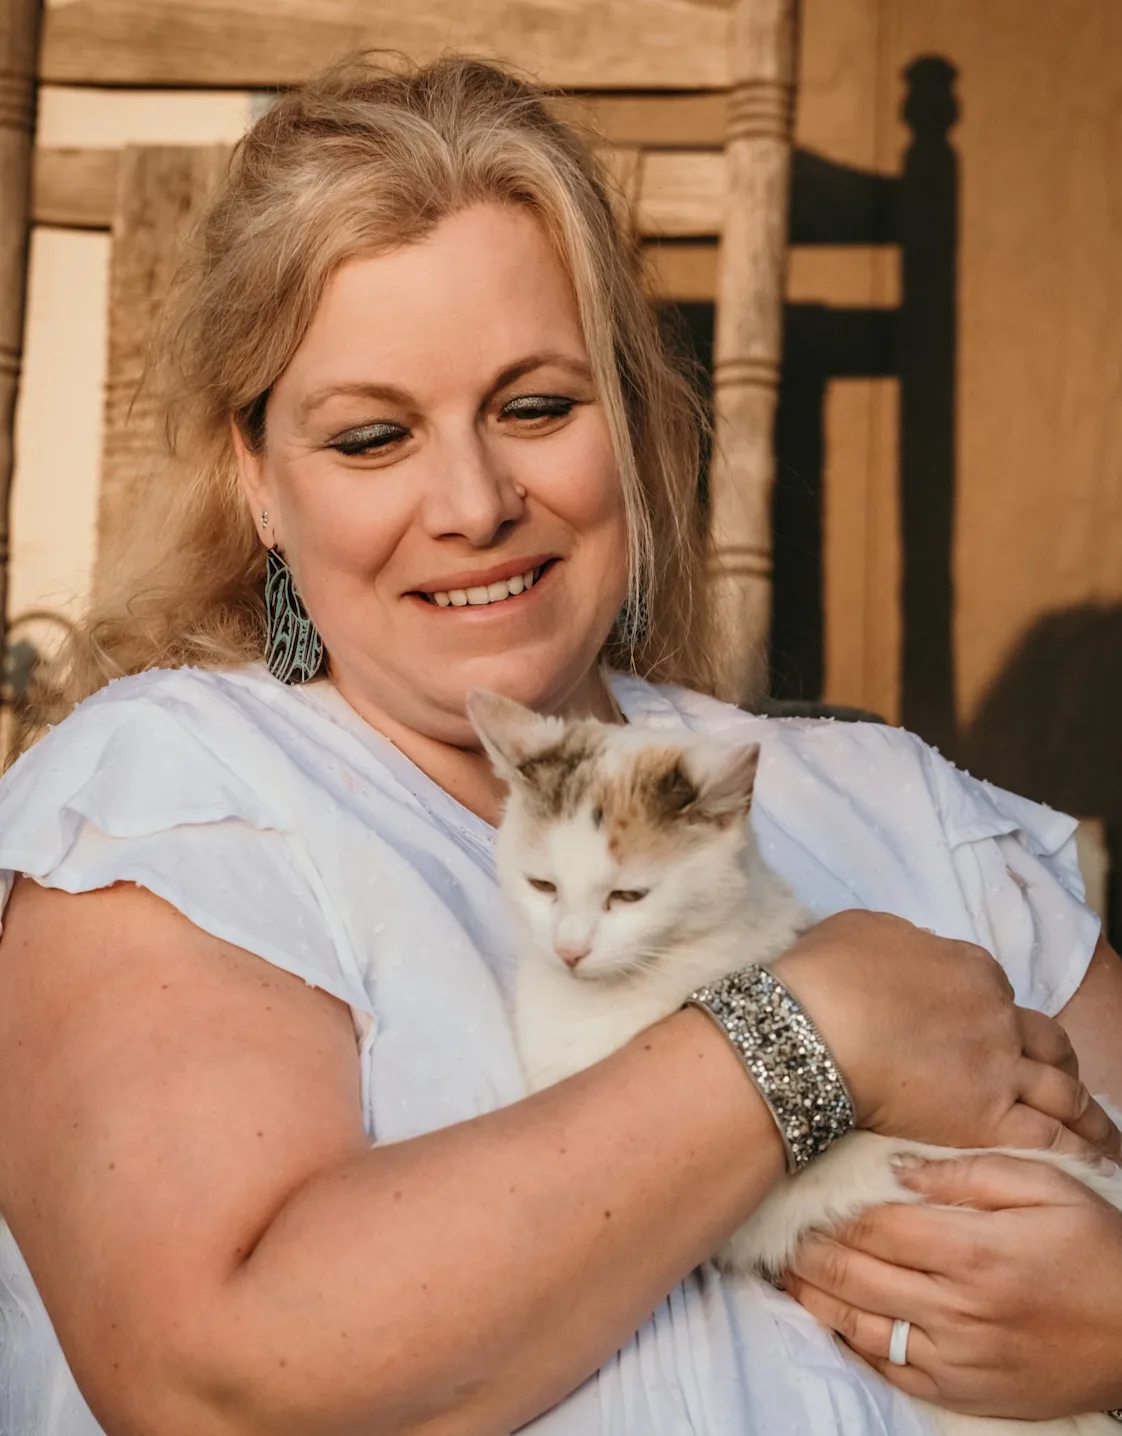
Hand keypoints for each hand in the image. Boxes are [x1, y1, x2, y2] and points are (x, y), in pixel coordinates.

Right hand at [772, 911, 1119, 1159]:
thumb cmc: (825, 976)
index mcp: (970, 968)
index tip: (987, 1032)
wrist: (812, 1027)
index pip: (997, 992)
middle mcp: (996, 1016)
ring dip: (1087, 1113)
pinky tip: (1092, 1165)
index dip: (995, 1013)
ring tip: (1103, 1135)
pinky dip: (1077, 1152)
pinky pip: (1049, 1140)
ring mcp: (999, 1068)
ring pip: (1063, 1091)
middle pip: (1045, 1040)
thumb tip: (904, 954)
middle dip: (1062, 1060)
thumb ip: (900, 942)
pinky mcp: (988, 1119)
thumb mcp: (863, 930)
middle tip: (1065, 1078)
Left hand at [782, 1153, 1121, 1419]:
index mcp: (973, 1250)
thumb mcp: (1047, 1186)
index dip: (830, 1208)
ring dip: (814, 1297)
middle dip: (808, 1250)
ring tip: (783, 1270)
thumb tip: (899, 1165)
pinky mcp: (963, 1392)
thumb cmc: (1097, 1248)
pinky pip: (890, 1369)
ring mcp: (957, 1357)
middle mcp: (956, 1308)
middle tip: (776, 1228)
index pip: (874, 1224)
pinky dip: (850, 1343)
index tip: (798, 1188)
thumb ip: (970, 1172)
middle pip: (854, 1273)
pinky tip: (828, 1320)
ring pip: (859, 1325)